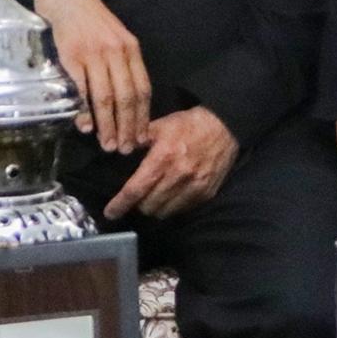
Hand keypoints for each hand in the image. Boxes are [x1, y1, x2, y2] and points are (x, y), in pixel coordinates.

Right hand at [34, 0, 151, 152]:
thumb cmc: (92, 24)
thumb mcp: (116, 40)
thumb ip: (122, 68)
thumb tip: (124, 104)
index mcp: (131, 50)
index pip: (142, 89)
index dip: (143, 116)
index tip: (141, 138)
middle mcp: (117, 53)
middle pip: (127, 97)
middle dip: (128, 127)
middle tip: (125, 149)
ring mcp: (95, 55)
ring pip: (106, 96)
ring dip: (108, 124)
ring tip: (108, 144)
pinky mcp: (72, 56)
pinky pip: (82, 88)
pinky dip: (84, 110)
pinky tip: (86, 125)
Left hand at [103, 107, 238, 219]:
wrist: (226, 127)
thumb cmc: (189, 125)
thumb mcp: (161, 125)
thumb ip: (138, 139)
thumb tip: (115, 149)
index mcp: (163, 158)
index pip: (136, 189)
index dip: (120, 204)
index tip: (110, 212)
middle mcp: (179, 176)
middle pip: (149, 205)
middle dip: (138, 205)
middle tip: (137, 197)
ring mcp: (195, 186)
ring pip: (165, 211)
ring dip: (155, 208)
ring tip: (152, 199)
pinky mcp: (207, 193)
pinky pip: (182, 209)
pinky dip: (172, 207)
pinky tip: (171, 196)